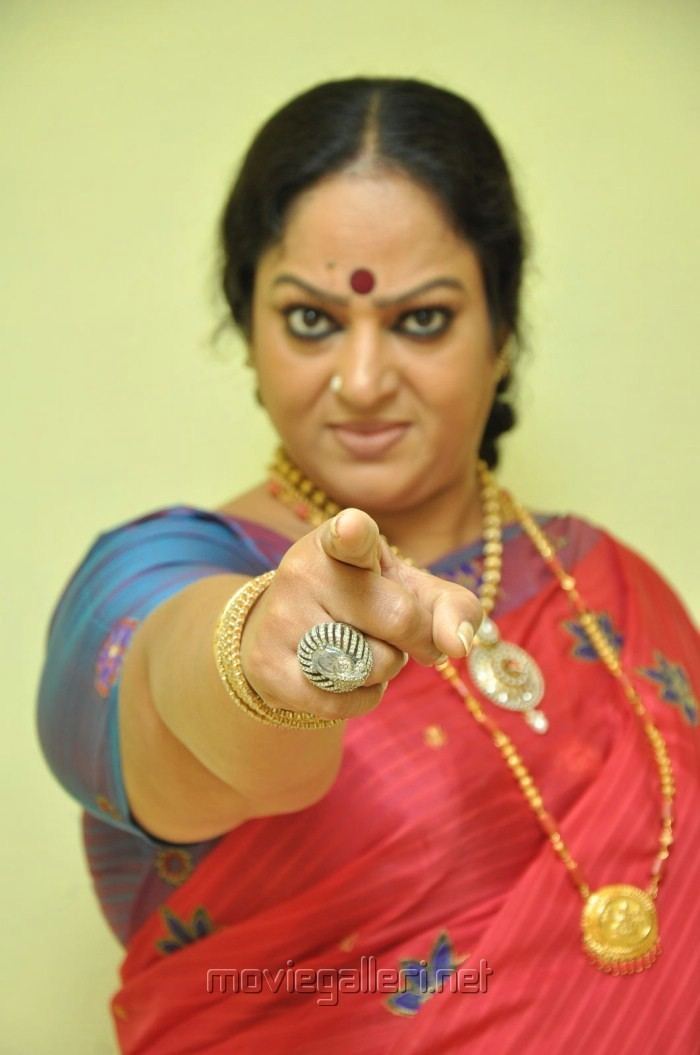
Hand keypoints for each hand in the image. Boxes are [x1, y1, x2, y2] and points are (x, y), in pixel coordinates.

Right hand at [239, 508, 482, 721]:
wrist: (291, 636)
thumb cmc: (369, 604)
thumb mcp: (414, 592)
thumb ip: (454, 607)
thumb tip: (458, 645)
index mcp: (340, 540)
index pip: (350, 535)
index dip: (354, 533)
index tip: (352, 527)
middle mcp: (304, 571)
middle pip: (398, 617)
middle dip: (417, 637)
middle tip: (403, 635)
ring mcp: (282, 619)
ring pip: (372, 664)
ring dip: (386, 669)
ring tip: (363, 649)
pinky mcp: (269, 667)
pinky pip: (343, 701)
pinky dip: (363, 698)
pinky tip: (348, 679)